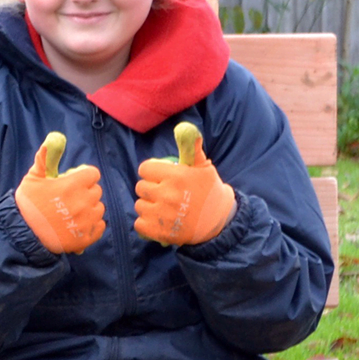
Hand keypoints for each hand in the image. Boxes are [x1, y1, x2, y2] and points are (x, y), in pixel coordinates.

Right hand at [14, 132, 104, 254]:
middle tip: (68, 198)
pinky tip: (77, 224)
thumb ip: (47, 156)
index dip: (82, 176)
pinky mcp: (86, 237)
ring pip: (98, 208)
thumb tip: (55, 137)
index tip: (70, 181)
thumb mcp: (34, 177)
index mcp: (73, 185)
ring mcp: (86, 221)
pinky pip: (100, 226)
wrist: (22, 233)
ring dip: (89, 208)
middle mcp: (83, 202)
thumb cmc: (28, 203)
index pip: (92, 173)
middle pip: (96, 190)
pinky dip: (92, 225)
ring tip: (71, 212)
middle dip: (85, 191)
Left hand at [134, 122, 235, 245]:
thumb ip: (191, 148)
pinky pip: (139, 224)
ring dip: (148, 206)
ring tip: (164, 207)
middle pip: (140, 187)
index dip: (152, 172)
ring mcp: (162, 214)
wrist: (219, 221)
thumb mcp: (203, 166)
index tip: (162, 177)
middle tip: (165, 193)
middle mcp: (168, 195)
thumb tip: (184, 127)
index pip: (145, 169)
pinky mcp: (159, 232)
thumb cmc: (208, 190)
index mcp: (176, 176)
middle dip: (150, 189)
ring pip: (139, 205)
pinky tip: (160, 220)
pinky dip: (146, 223)